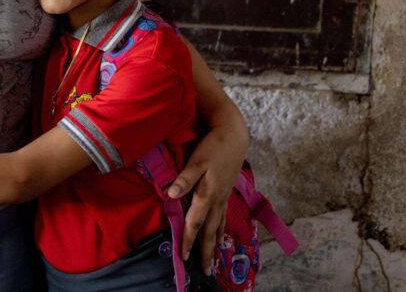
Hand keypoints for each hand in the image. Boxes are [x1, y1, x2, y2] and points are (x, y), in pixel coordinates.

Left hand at [167, 126, 247, 272]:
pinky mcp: (226, 191)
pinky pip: (223, 216)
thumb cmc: (213, 146)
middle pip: (210, 230)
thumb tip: (171, 194)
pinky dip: (221, 229)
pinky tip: (221, 235)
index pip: (195, 222)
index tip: (183, 256)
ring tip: (213, 260)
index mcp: (207, 194)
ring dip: (214, 244)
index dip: (188, 239)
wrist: (234, 135)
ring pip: (218, 225)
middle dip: (206, 251)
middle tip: (205, 270)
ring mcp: (223, 196)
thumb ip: (185, 178)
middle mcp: (216, 199)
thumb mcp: (197, 160)